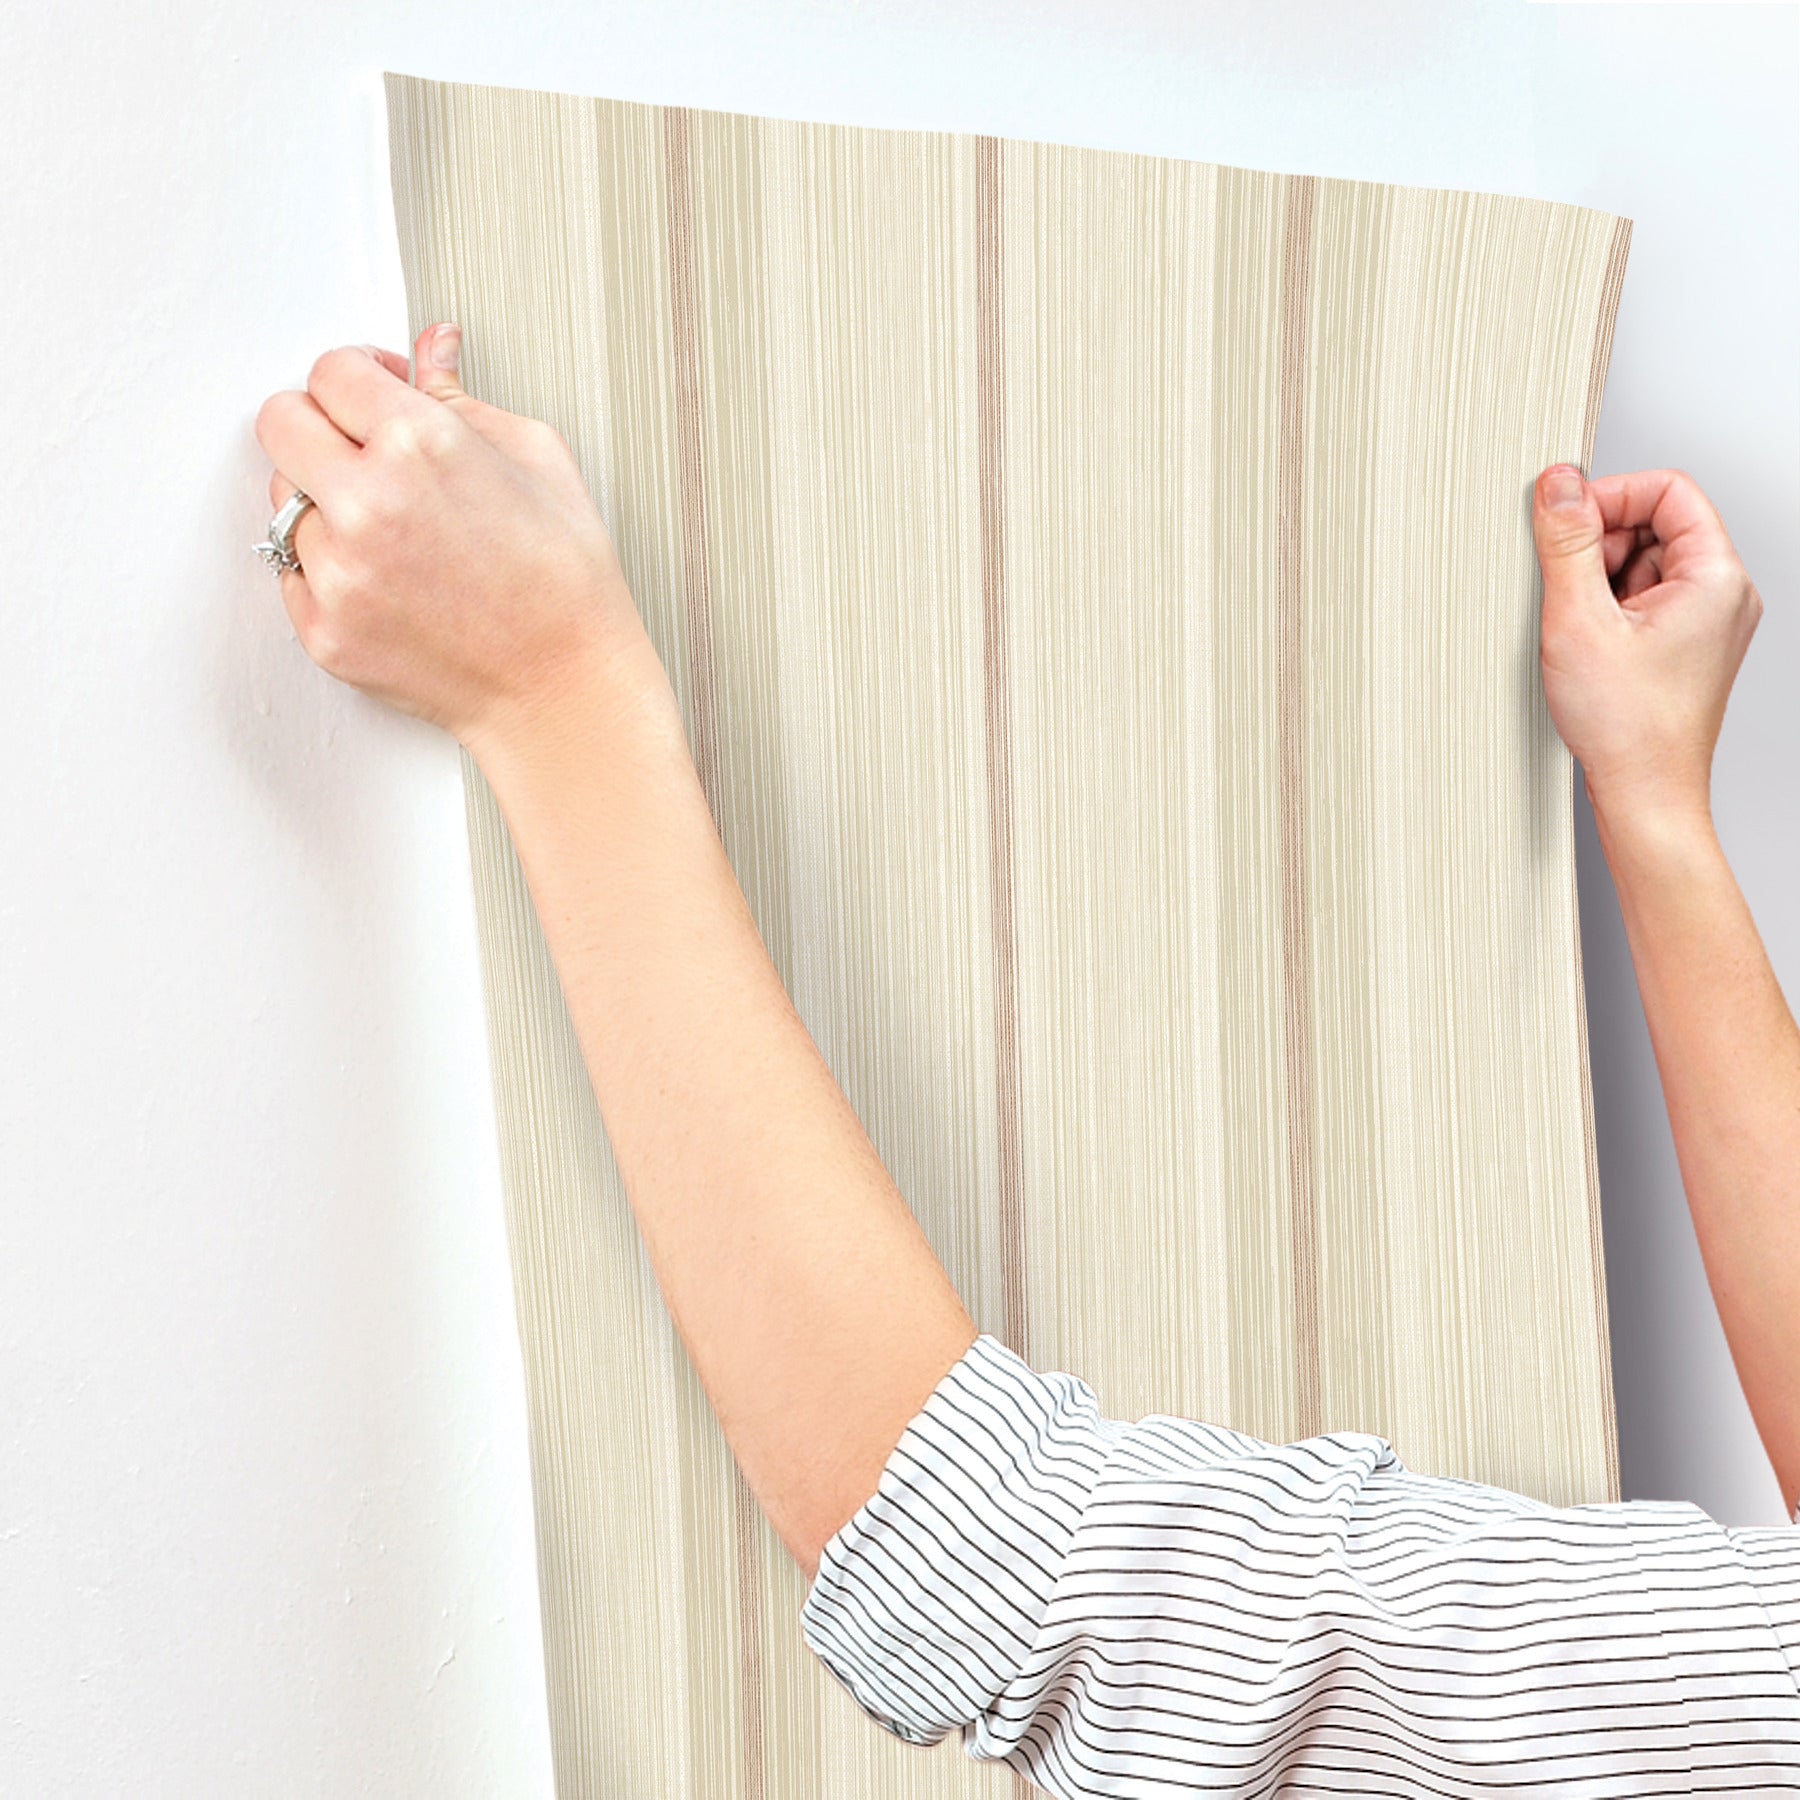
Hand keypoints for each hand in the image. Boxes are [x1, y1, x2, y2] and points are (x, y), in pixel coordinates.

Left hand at [252, 323, 655, 755]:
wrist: (564, 689)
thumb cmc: (566, 583)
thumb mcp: (537, 459)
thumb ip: (463, 396)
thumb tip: (431, 349)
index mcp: (420, 443)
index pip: (330, 371)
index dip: (357, 376)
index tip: (374, 393)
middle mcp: (367, 503)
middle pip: (280, 422)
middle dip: (319, 425)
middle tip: (362, 449)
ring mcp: (338, 572)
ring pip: (284, 502)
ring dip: (324, 504)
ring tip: (392, 531)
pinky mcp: (324, 630)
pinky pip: (293, 573)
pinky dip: (330, 570)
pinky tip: (390, 580)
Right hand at [1531, 462, 1763, 825]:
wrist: (1645, 795)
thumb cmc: (1628, 728)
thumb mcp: (1579, 620)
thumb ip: (1567, 543)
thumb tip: (1558, 484)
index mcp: (1716, 577)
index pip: (1668, 491)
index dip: (1610, 497)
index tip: (1565, 522)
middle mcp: (1722, 595)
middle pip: (1655, 526)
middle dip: (1600, 546)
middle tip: (1566, 588)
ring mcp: (1706, 623)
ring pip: (1644, 564)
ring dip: (1599, 583)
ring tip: (1580, 630)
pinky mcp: (1684, 647)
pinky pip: (1642, 601)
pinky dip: (1607, 612)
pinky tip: (1588, 647)